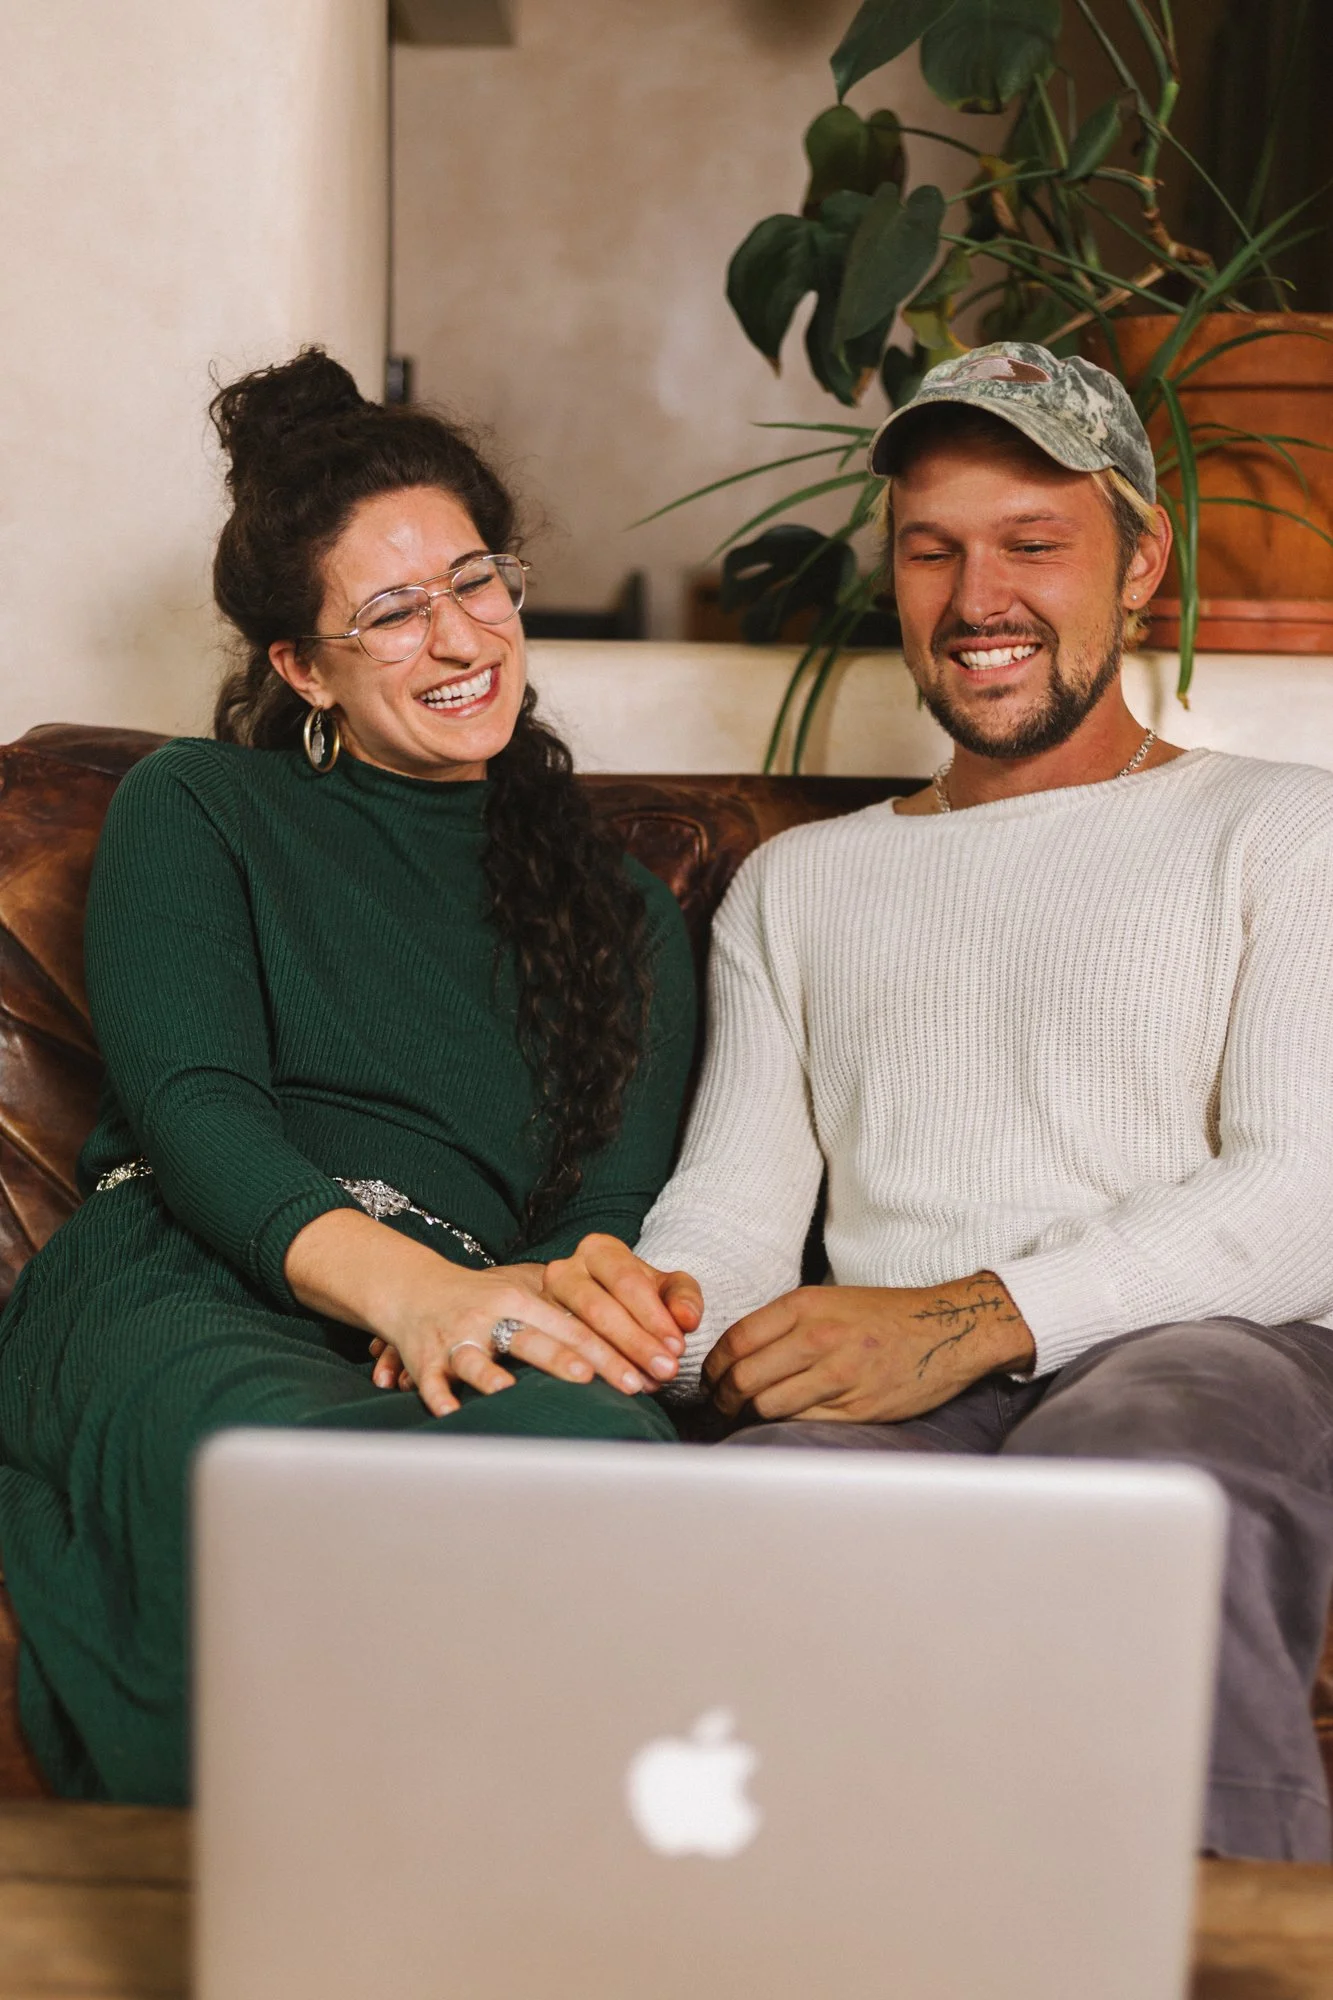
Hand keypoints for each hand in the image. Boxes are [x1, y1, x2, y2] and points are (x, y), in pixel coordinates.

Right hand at [285, 1211, 658, 1417]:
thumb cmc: (486, 1300)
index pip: (580, 1324)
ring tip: (511, 1392)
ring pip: (477, 1357)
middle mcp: (493, 1313)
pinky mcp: (424, 1357)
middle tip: (621, 1382)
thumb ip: (572, 1314)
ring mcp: (457, 1336)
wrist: (415, 1288)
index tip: (653, 1370)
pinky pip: (431, 1379)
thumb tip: (636, 1342)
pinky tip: (452, 1413)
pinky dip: (438, 1396)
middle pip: (539, 1339)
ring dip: (492, 1375)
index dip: (619, 1346)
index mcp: (525, 1298)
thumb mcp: (528, 1295)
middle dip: (580, 1362)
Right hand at [541, 1233, 702, 1388]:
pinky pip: (549, 1350)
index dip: (653, 1316)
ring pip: (573, 1332)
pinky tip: (593, 1384)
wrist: (585, 1305)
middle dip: (635, 1343)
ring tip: (636, 1385)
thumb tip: (686, 1319)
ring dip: (608, 1362)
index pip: (627, 1281)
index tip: (677, 1347)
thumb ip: (682, 1297)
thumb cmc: (633, 1296)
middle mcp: (565, 1269)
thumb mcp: (663, 1288)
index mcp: (599, 1250)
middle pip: (599, 1308)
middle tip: (664, 1371)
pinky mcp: (525, 1327)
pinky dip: (572, 1369)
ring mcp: (540, 1300)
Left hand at [703, 1273, 1033, 1423]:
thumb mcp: (830, 1301)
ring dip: (748, 1417)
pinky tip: (778, 1424)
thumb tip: (737, 1355)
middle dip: (723, 1398)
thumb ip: (785, 1324)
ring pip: (768, 1406)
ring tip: (744, 1418)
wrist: (946, 1330)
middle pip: (744, 1378)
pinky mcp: (856, 1408)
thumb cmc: (883, 1316)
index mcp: (805, 1306)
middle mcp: (818, 1338)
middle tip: (720, 1406)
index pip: (736, 1341)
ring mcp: (838, 1375)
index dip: (714, 1367)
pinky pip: (801, 1423)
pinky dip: (782, 1427)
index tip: (710, 1379)